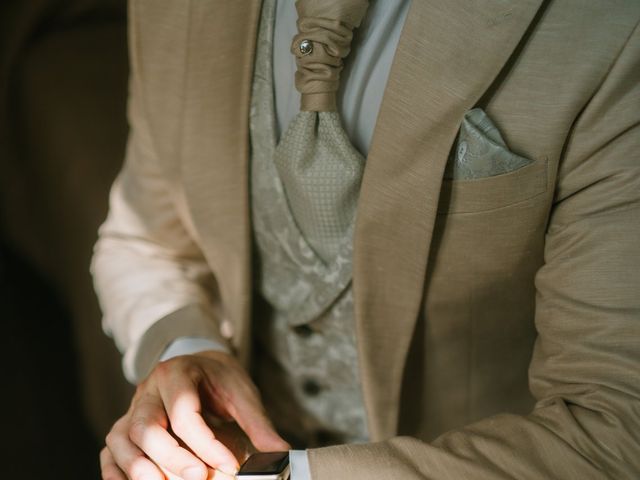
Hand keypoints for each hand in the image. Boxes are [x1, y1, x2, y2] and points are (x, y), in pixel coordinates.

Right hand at [99, 351, 289, 479]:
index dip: (206, 444)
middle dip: (171, 459)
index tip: (229, 465)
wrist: (199, 365)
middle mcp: (148, 390)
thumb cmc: (219, 380)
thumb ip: (258, 424)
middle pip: (146, 427)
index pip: (184, 413)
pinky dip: (118, 473)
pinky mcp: (124, 429)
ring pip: (122, 440)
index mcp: (177, 374)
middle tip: (199, 478)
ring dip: (141, 470)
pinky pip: (109, 452)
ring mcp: (132, 409)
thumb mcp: (242, 393)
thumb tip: (280, 455)